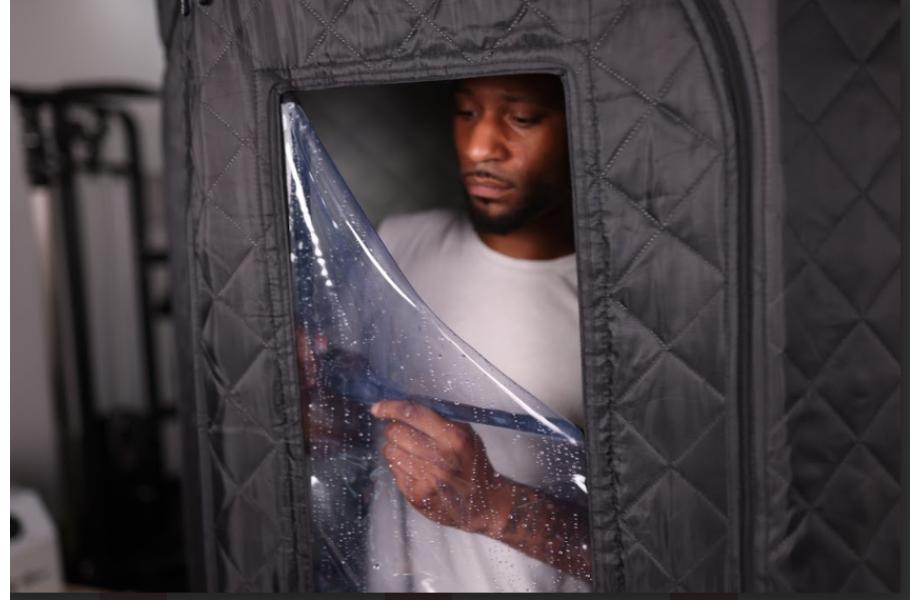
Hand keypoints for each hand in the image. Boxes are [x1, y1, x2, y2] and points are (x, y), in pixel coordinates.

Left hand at [370, 400, 512, 536]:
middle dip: (395, 430)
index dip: (390, 408)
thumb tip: (405, 407)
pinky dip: (400, 467)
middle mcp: (439, 458)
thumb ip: (439, 419)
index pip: (412, 414)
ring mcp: (426, 478)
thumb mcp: (466, 434)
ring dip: (396, 449)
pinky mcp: (416, 495)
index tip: (378, 407)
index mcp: (453, 437)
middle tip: (406, 435)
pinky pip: (393, 470)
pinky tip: (416, 470)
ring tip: (413, 454)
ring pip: (390, 451)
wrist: (482, 503)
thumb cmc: (473, 464)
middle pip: (395, 432)